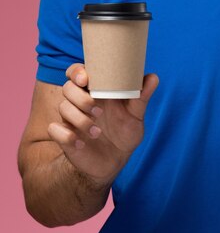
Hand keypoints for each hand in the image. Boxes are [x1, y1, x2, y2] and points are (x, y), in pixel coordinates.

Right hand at [47, 63, 158, 189]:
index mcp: (96, 92)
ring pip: (62, 107)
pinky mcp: (65, 136)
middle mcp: (81, 103)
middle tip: (98, 111)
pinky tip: (81, 143)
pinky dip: (67, 135)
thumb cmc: (124, 132)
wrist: (115, 160)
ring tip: (97, 132)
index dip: (77, 72)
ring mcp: (71, 119)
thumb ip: (142, 97)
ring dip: (79, 119)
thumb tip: (153, 77)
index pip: (78, 73)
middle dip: (81, 98)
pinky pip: (54, 130)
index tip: (86, 79)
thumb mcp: (135, 115)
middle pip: (68, 88)